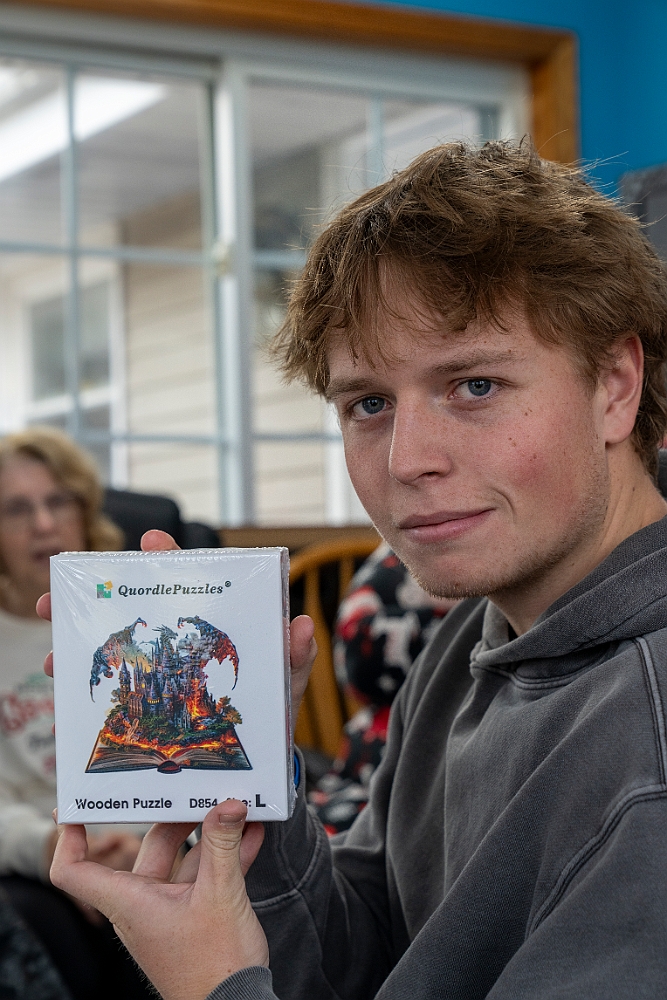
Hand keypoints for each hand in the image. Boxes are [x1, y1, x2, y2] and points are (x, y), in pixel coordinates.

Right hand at [39, 530, 317, 722]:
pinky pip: (111, 692)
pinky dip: (84, 691)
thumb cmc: (275, 711)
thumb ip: (297, 657)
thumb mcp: (287, 684)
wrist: (261, 763)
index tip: (150, 541)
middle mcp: (181, 644)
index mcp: (215, 628)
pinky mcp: (148, 708)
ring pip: (113, 651)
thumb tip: (303, 625)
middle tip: (59, 596)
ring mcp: (161, 673)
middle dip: (96, 602)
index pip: (189, 584)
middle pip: (135, 613)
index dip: (169, 559)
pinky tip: (62, 693)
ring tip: (52, 658)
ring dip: (78, 650)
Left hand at [51, 800, 267, 999]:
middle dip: (174, 817)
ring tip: (235, 806)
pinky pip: (205, 875)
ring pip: (182, 859)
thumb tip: (228, 805)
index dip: (69, 838)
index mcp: (129, 902)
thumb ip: (222, 846)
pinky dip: (225, 855)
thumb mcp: (221, 895)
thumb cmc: (213, 966)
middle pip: (148, 848)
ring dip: (210, 835)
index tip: (76, 806)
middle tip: (196, 789)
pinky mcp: (195, 915)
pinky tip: (251, 835)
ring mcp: (169, 910)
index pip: (74, 871)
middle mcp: (142, 904)